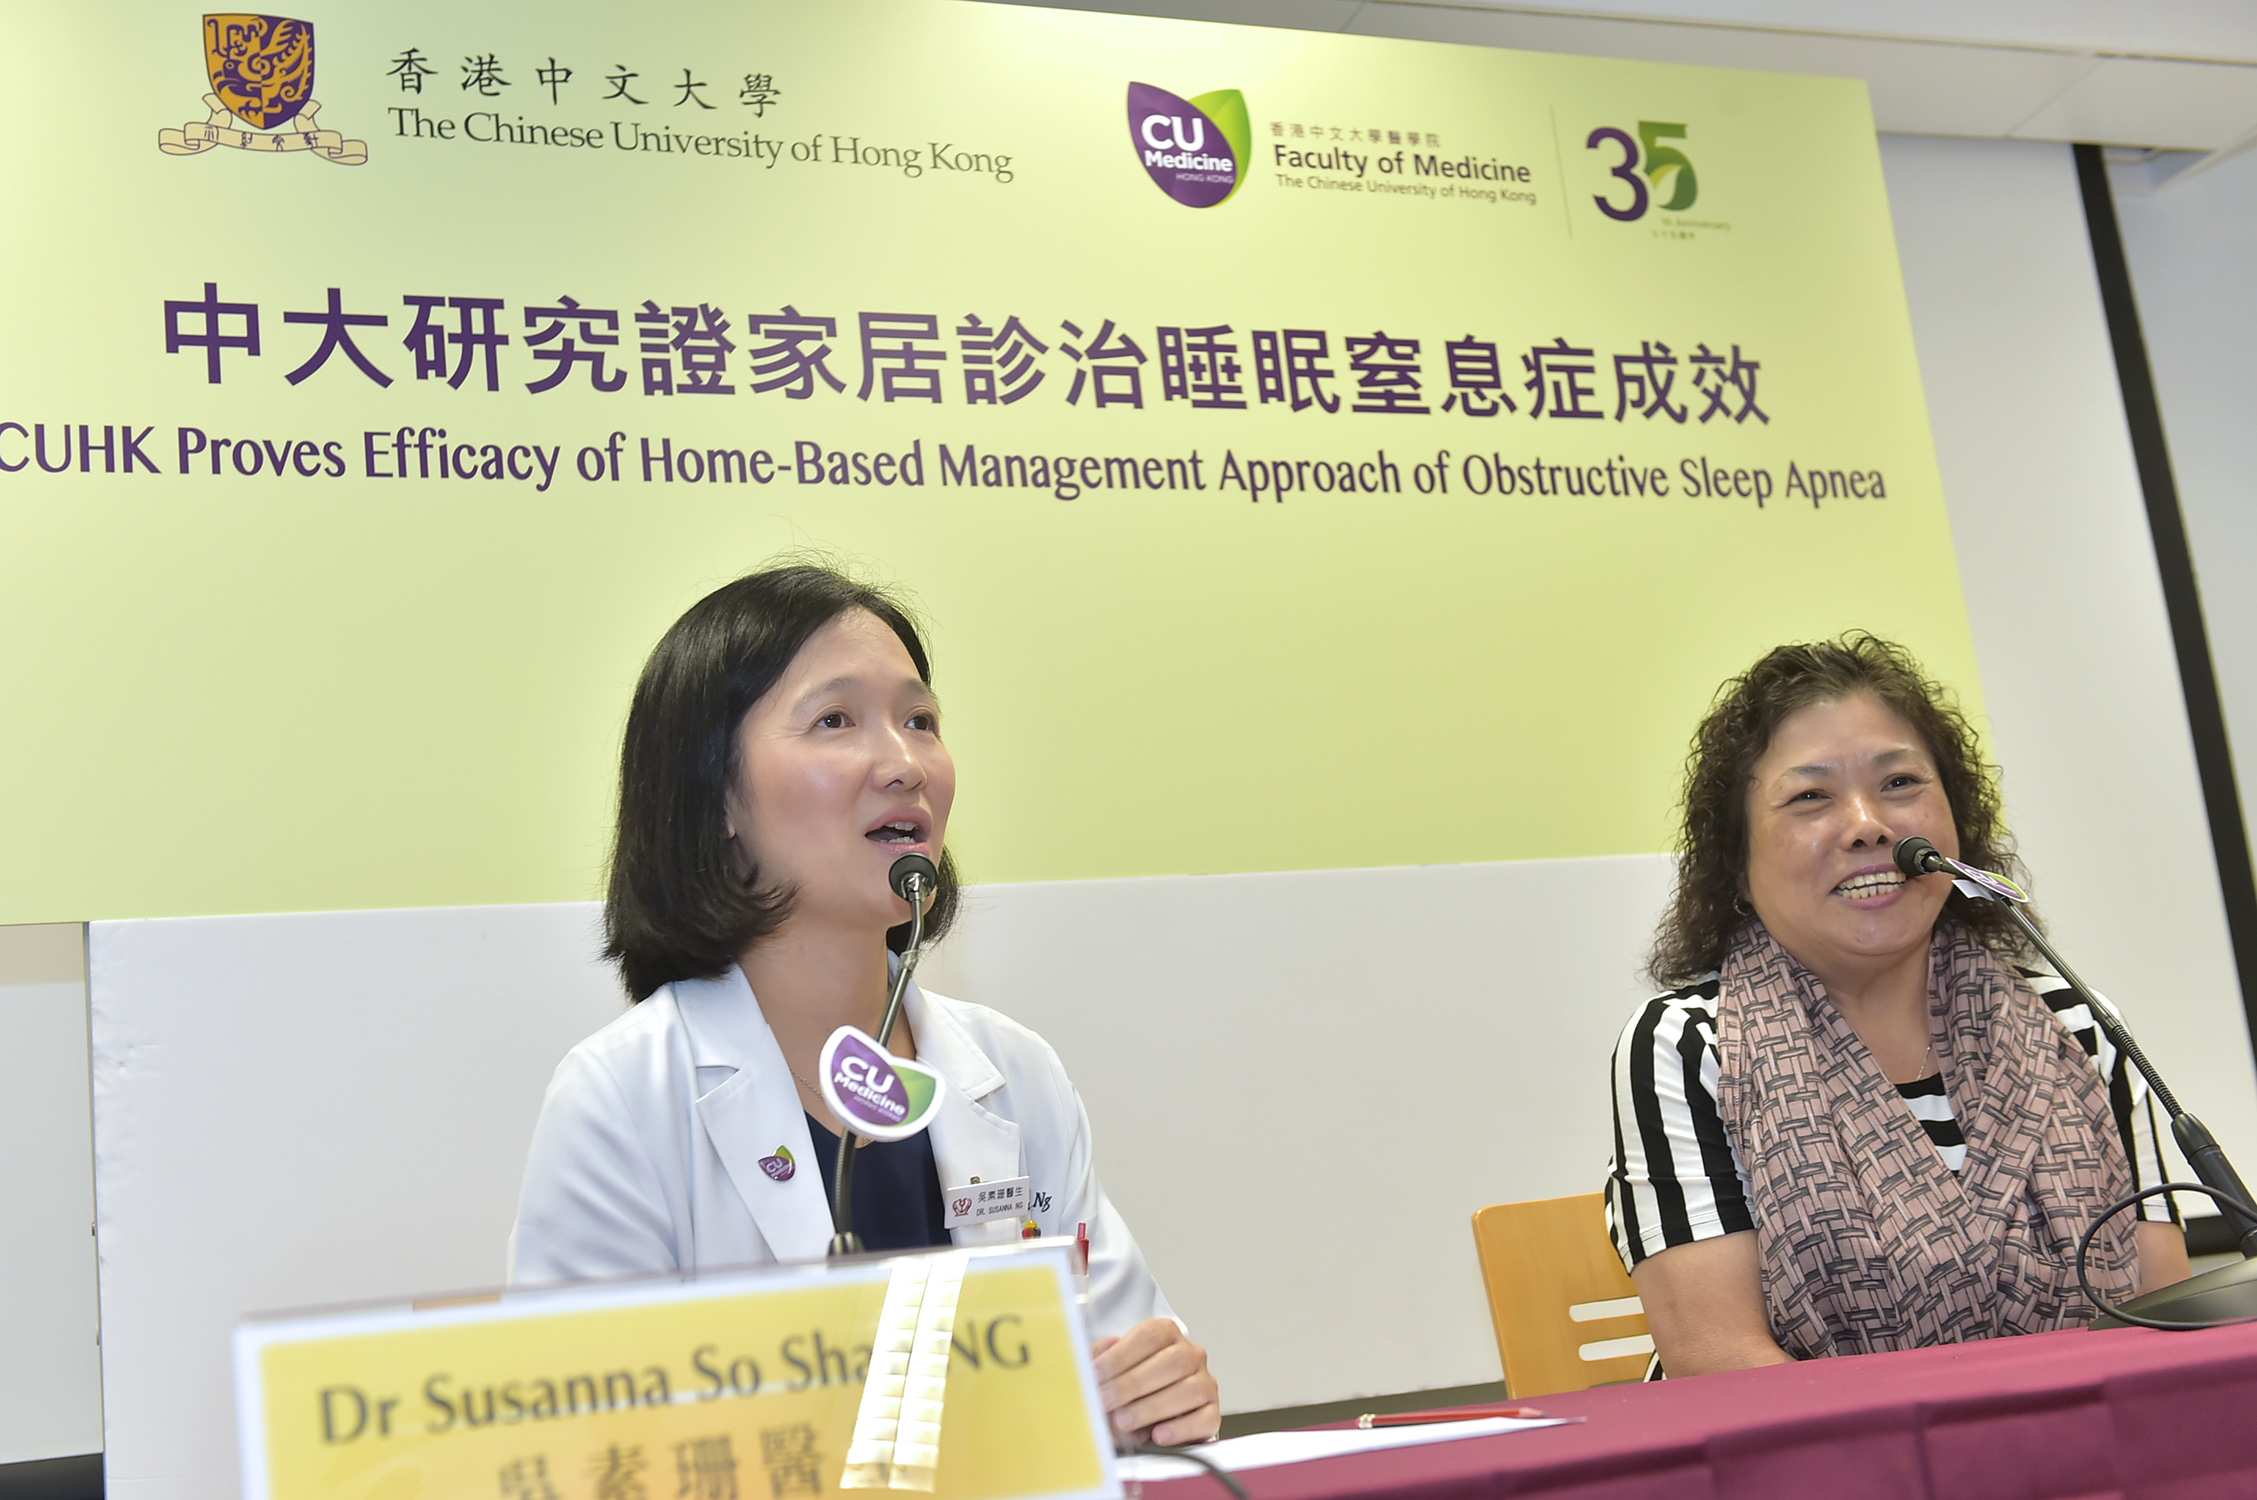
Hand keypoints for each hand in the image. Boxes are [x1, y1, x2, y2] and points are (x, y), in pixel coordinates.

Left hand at [1092, 1318, 1218, 1446]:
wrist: (1155, 1414)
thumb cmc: (1133, 1386)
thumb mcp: (1113, 1367)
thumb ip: (1104, 1356)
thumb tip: (1106, 1347)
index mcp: (1167, 1334)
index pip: (1148, 1337)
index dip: (1119, 1356)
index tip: (1095, 1375)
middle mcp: (1191, 1355)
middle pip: (1171, 1362)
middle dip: (1132, 1384)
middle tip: (1105, 1401)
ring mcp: (1205, 1383)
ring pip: (1189, 1390)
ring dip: (1151, 1407)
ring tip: (1123, 1421)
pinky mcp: (1212, 1412)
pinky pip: (1205, 1419)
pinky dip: (1180, 1429)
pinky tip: (1158, 1434)